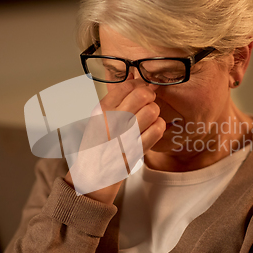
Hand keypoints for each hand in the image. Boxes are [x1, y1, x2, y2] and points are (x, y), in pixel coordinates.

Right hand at [64, 79, 165, 203]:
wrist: (92, 175)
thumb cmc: (97, 145)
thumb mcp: (98, 118)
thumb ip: (115, 100)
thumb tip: (134, 76)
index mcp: (101, 110)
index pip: (127, 85)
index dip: (139, 84)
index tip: (142, 89)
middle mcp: (111, 121)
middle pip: (142, 95)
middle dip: (150, 96)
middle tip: (149, 102)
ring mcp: (124, 136)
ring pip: (152, 111)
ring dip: (155, 112)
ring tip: (150, 118)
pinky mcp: (136, 150)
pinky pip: (157, 129)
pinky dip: (159, 127)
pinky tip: (153, 129)